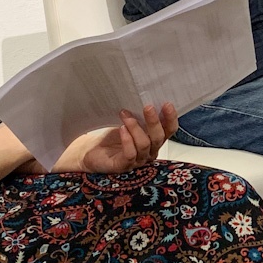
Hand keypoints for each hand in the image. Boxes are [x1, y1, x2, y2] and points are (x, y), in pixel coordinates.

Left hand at [55, 104, 177, 174]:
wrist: (92, 150)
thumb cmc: (113, 136)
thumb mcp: (130, 122)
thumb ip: (141, 115)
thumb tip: (145, 96)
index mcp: (154, 140)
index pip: (169, 131)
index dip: (170, 118)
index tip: (167, 104)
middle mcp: (149, 152)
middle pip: (158, 138)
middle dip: (154, 122)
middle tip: (148, 107)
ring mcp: (137, 160)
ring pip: (144, 144)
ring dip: (136, 128)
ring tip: (126, 115)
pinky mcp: (123, 166)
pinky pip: (130, 154)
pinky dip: (127, 140)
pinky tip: (122, 129)